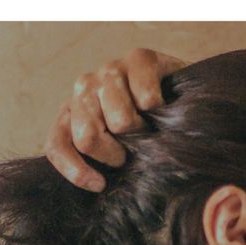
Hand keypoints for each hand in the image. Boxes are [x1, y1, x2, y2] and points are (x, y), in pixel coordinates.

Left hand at [43, 48, 188, 191]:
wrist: (188, 100)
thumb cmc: (149, 132)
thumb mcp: (119, 153)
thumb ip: (98, 164)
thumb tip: (97, 186)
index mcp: (72, 113)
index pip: (57, 144)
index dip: (75, 170)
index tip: (100, 185)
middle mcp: (85, 87)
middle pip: (87, 135)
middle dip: (114, 153)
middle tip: (132, 152)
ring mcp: (109, 70)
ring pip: (120, 120)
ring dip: (142, 132)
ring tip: (150, 128)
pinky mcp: (139, 58)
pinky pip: (146, 98)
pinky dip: (158, 109)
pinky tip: (162, 106)